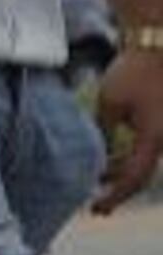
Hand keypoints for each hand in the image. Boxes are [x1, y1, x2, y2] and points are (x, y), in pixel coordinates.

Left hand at [93, 47, 162, 213]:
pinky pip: (150, 146)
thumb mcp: (110, 104)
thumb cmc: (134, 71)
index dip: (116, 197)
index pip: (135, 178)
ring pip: (147, 160)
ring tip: (98, 177)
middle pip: (142, 173)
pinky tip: (113, 158)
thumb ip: (104, 134)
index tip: (97, 209)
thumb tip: (99, 158)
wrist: (159, 44)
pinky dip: (133, 154)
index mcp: (155, 137)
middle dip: (118, 187)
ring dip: (124, 170)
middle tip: (97, 204)